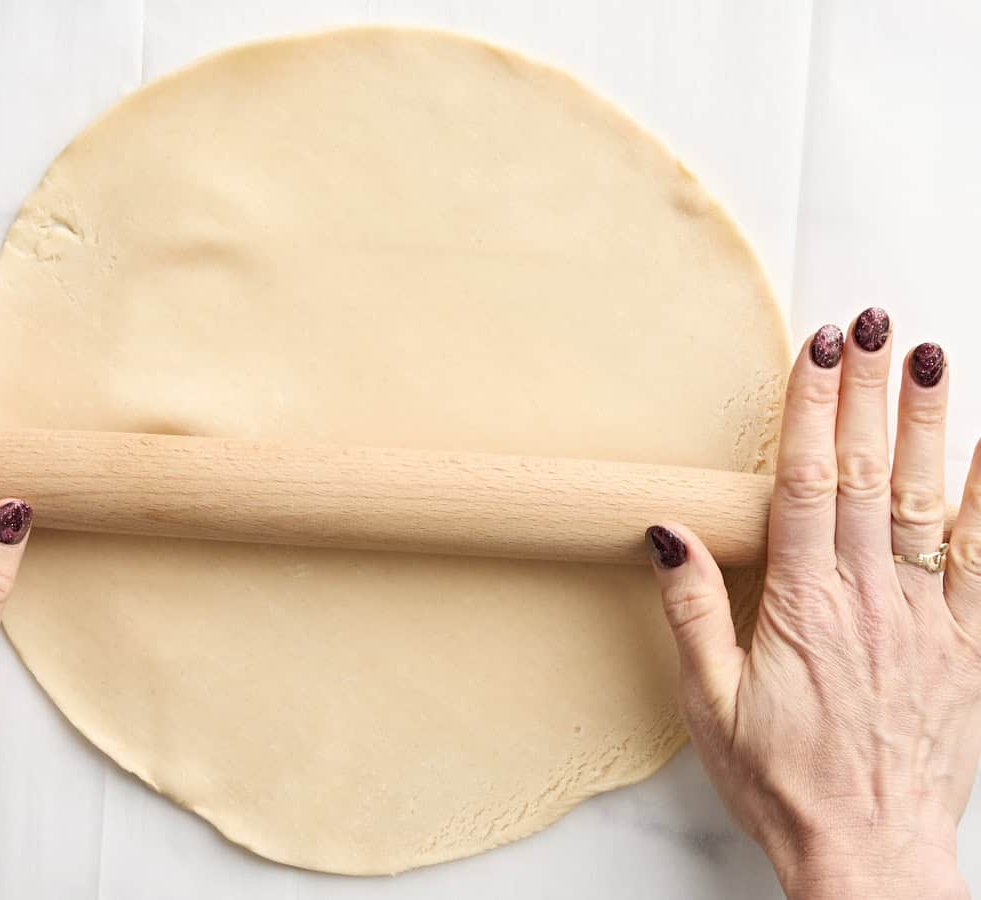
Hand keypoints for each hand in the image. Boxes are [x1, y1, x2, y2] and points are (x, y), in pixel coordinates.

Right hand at [648, 309, 979, 898]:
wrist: (869, 853)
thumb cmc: (781, 781)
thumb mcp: (708, 704)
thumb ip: (692, 611)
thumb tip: (669, 533)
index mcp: (802, 607)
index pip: (804, 485)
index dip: (810, 412)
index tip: (816, 352)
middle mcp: (870, 600)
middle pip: (866, 476)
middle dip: (867, 393)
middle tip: (872, 324)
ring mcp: (928, 620)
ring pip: (926, 504)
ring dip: (928, 427)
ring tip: (932, 358)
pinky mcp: (970, 646)